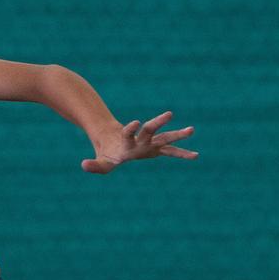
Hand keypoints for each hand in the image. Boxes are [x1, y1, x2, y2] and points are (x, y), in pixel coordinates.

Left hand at [82, 110, 197, 174]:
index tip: (134, 122)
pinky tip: (195, 155)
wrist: (114, 140)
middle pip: (150, 129)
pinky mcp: (155, 149)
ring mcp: (149, 143)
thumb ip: (94, 166)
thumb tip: (83, 165)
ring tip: (192, 130)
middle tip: (169, 114)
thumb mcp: (101, 163)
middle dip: (158, 123)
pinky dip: (181, 154)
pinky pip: (171, 151)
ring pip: (164, 137)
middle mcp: (140, 140)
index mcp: (126, 143)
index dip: (130, 129)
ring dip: (177, 134)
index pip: (128, 133)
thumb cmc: (107, 153)